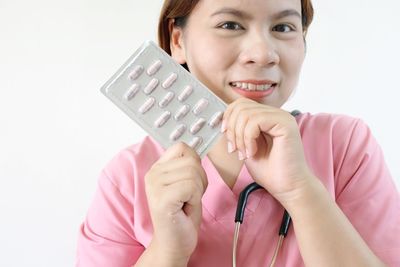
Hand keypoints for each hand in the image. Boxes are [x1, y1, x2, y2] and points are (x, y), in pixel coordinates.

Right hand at [144, 142, 207, 263]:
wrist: (175, 243)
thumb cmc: (182, 215)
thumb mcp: (186, 183)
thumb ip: (187, 165)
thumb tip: (196, 149)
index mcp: (157, 168)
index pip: (182, 147)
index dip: (195, 163)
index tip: (191, 182)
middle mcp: (152, 174)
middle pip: (191, 160)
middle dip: (200, 179)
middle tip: (190, 197)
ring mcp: (155, 185)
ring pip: (193, 173)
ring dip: (198, 190)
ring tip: (187, 202)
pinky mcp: (162, 198)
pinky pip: (192, 186)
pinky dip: (195, 198)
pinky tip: (185, 208)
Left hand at [222, 98, 312, 204]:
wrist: (288, 188)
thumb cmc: (270, 172)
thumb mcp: (246, 147)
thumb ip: (238, 131)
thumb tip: (222, 120)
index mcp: (267, 117)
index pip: (241, 104)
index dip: (228, 118)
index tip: (228, 140)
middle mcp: (276, 113)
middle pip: (241, 106)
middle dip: (232, 129)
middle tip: (235, 150)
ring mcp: (282, 116)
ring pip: (246, 113)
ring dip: (239, 136)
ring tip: (245, 154)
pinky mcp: (286, 123)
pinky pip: (256, 120)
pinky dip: (248, 138)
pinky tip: (252, 152)